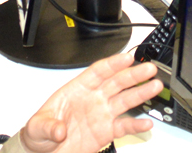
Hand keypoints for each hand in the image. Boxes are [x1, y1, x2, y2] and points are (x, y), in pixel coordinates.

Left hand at [19, 52, 159, 152]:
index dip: (112, 64)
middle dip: (133, 75)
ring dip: (140, 94)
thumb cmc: (41, 133)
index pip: (97, 72)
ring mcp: (101, 114)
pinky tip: (146, 123)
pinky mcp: (105, 132)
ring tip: (154, 87)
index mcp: (77, 89)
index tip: (126, 58)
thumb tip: (58, 129)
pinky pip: (123, 127)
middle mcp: (93, 99)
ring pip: (124, 101)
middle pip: (116, 82)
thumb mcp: (37, 127)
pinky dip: (135, 125)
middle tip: (148, 69)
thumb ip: (48, 126)